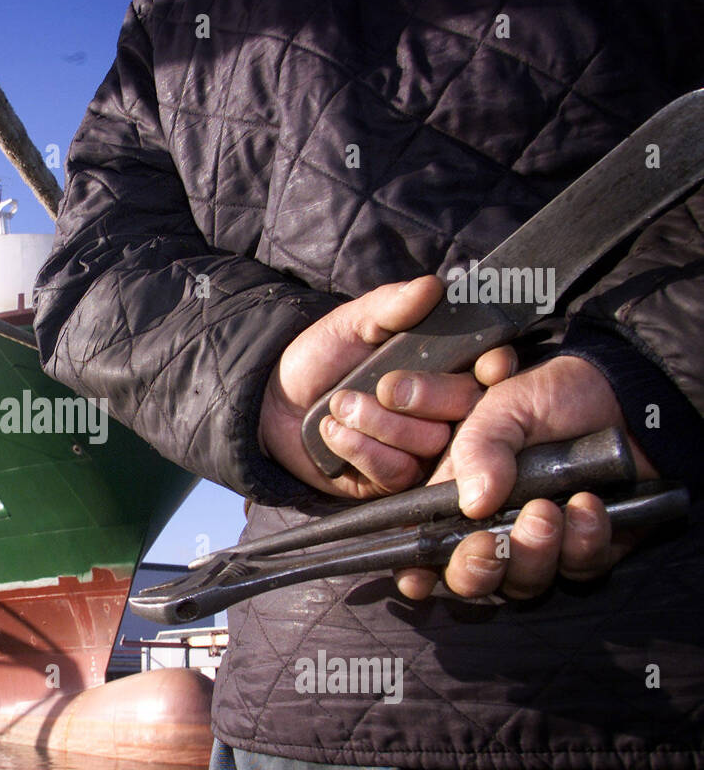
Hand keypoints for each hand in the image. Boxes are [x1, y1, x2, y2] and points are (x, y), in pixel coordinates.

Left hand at [259, 276, 515, 497]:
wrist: (275, 403)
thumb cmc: (322, 358)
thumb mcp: (353, 324)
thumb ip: (390, 306)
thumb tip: (432, 286)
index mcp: (444, 368)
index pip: (490, 370)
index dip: (495, 368)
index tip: (486, 366)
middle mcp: (442, 413)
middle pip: (466, 410)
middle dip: (425, 396)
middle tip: (385, 387)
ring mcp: (419, 451)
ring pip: (429, 444)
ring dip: (379, 422)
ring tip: (340, 404)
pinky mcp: (391, 482)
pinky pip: (395, 472)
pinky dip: (360, 447)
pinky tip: (332, 430)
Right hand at [394, 355, 659, 600]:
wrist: (625, 395)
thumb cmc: (551, 398)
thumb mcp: (503, 407)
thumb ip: (479, 449)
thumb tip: (474, 505)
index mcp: (459, 500)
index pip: (426, 548)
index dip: (416, 572)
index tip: (417, 578)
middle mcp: (495, 530)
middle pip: (471, 579)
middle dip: (475, 570)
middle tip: (490, 543)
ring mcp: (542, 546)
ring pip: (524, 582)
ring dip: (533, 553)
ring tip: (548, 509)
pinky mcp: (589, 550)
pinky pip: (581, 568)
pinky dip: (583, 541)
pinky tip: (588, 505)